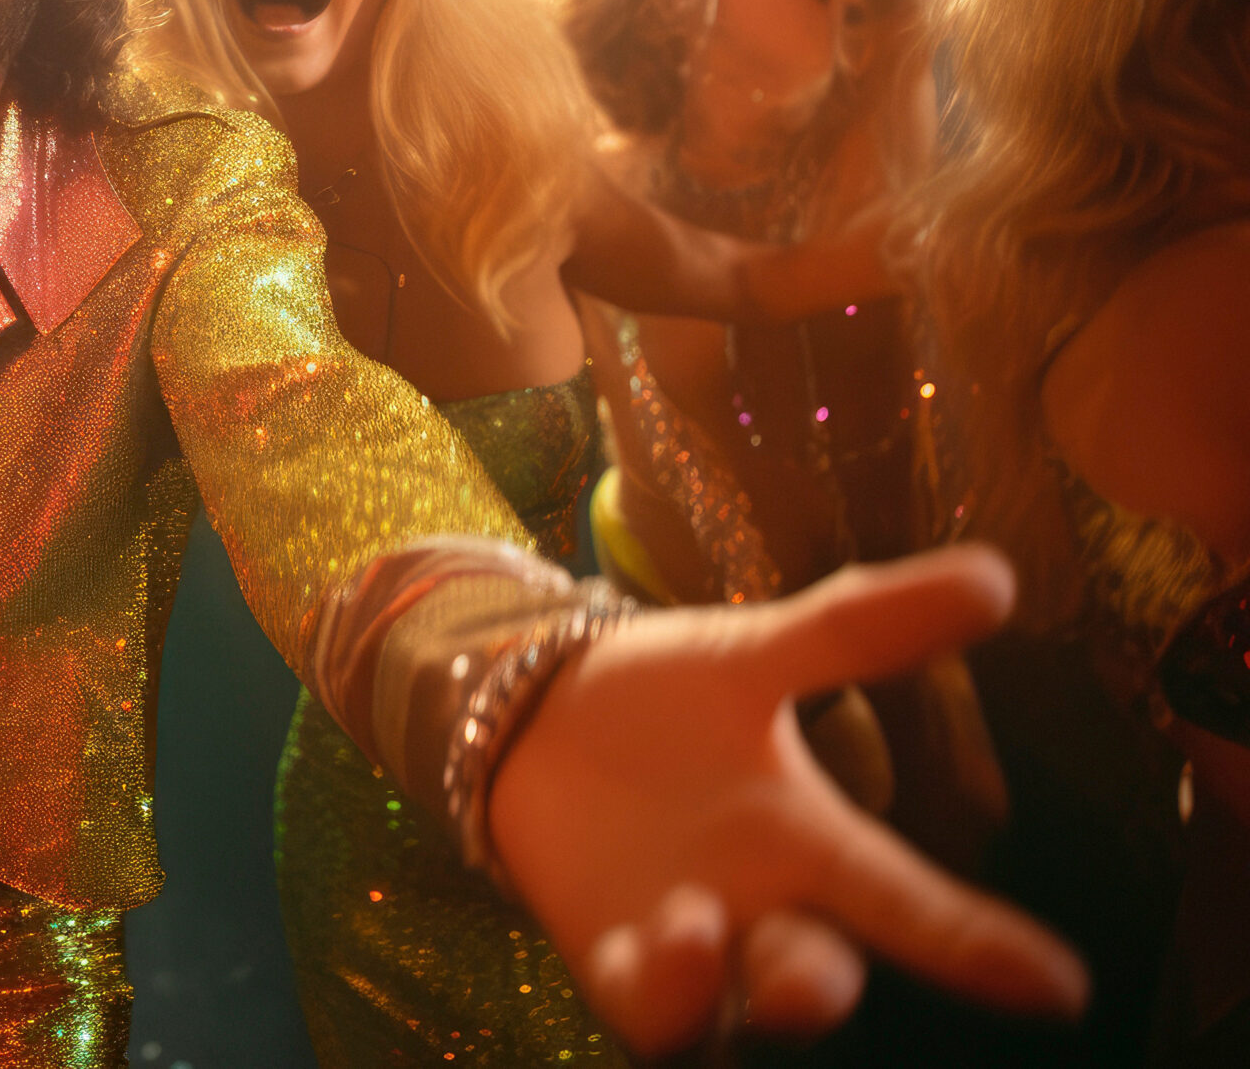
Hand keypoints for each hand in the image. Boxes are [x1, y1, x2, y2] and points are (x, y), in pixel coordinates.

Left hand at [490, 546, 1085, 1052]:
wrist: (530, 709)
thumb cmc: (657, 695)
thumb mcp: (751, 654)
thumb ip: (859, 627)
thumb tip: (997, 575)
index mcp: (810, 843)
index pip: (912, 906)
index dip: (982, 947)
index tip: (1062, 984)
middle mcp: (761, 910)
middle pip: (815, 977)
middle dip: (821, 988)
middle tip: (825, 978)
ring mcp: (687, 943)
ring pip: (732, 1016)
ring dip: (731, 993)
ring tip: (702, 932)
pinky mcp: (612, 957)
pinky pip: (647, 1011)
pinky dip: (660, 993)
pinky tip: (659, 941)